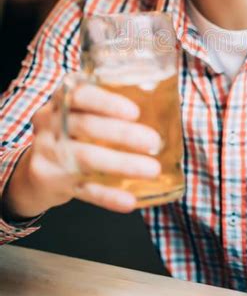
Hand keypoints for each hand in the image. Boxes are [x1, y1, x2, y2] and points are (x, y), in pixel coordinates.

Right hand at [4, 74, 161, 217]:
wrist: (34, 171)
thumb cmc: (71, 133)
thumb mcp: (79, 114)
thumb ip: (107, 109)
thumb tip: (163, 110)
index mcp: (60, 100)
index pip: (80, 94)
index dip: (107, 102)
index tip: (134, 112)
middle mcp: (49, 124)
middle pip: (86, 125)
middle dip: (123, 134)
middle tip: (154, 142)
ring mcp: (48, 154)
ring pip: (86, 158)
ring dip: (122, 164)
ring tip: (152, 170)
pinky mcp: (50, 182)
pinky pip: (83, 190)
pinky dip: (108, 196)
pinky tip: (129, 201)